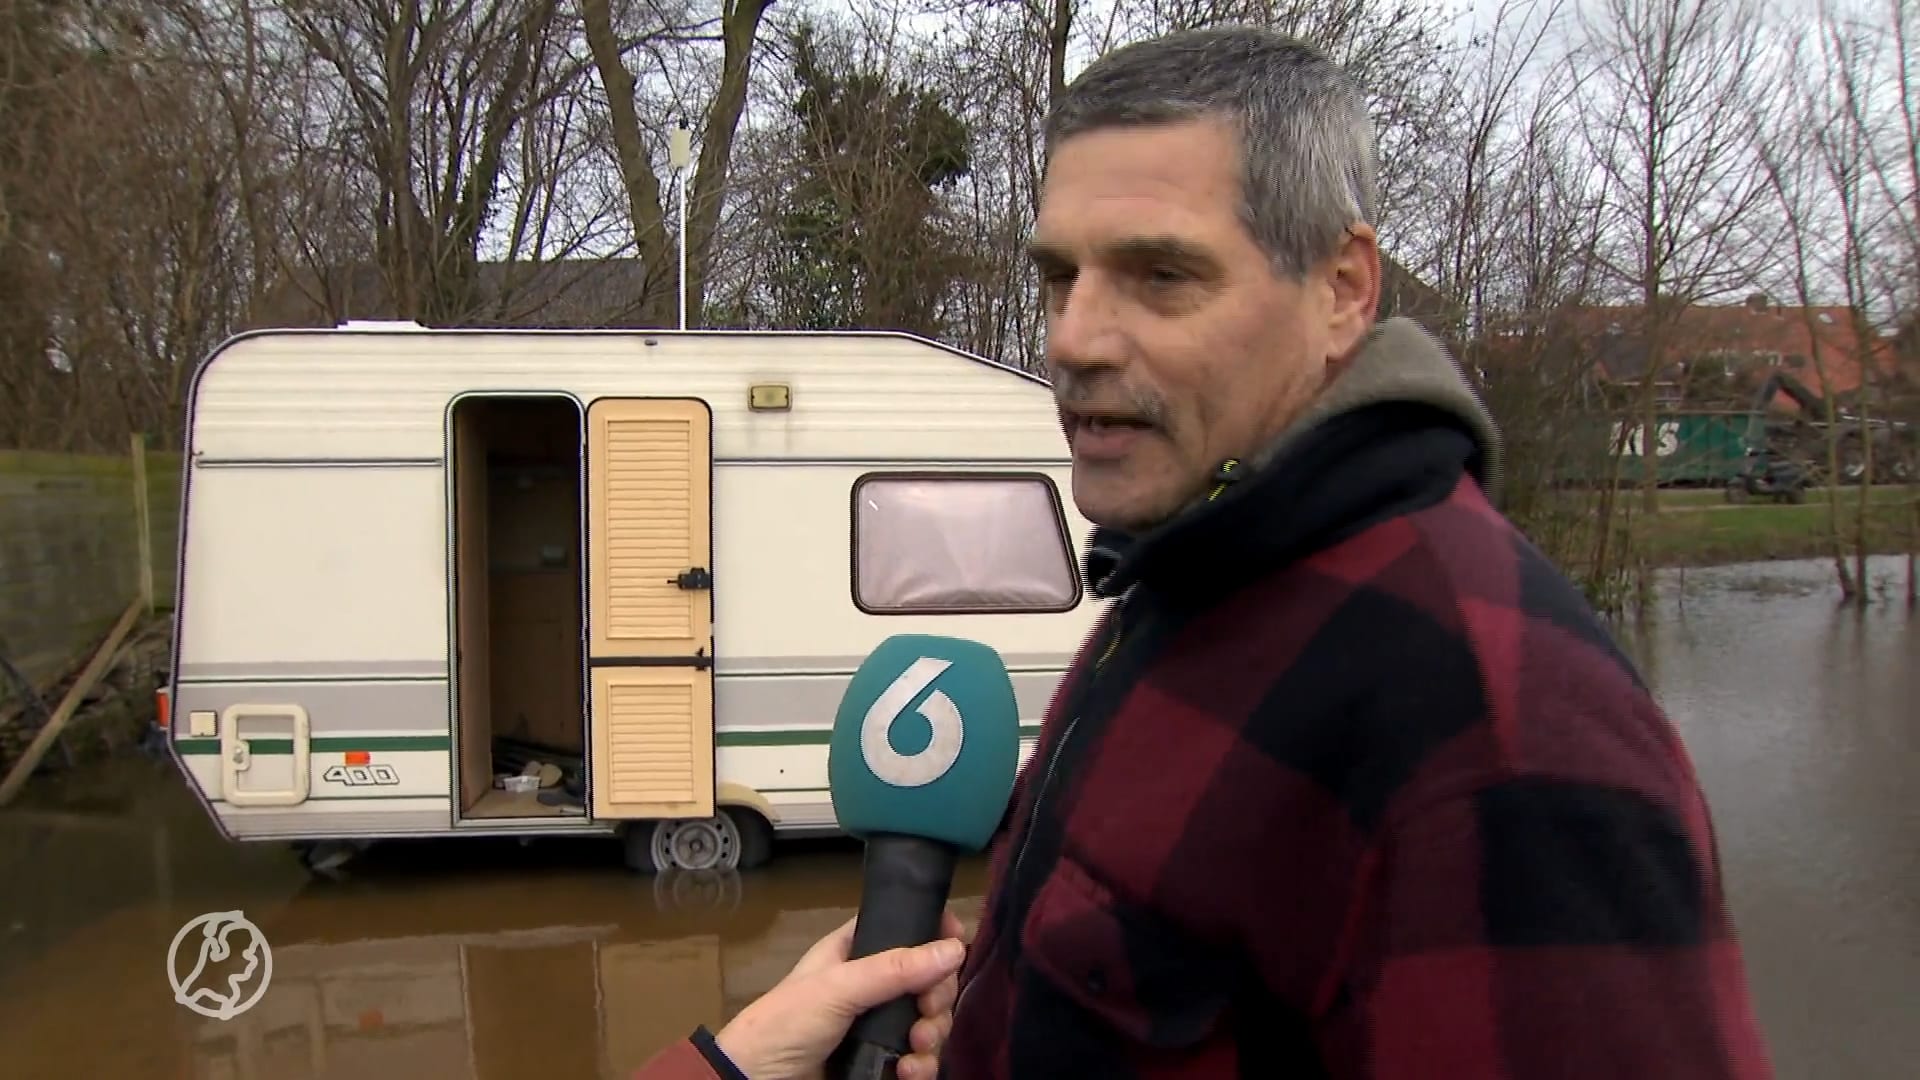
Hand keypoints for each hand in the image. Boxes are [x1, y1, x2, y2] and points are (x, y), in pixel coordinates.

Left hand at [713, 908, 967, 1079]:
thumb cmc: (787, 1022)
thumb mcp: (838, 987)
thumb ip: (895, 969)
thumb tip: (956, 948)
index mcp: (855, 952)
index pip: (906, 930)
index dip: (934, 935)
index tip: (957, 947)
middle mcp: (871, 985)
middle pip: (927, 979)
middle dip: (937, 996)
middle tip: (928, 1011)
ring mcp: (878, 1025)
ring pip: (928, 1020)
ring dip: (932, 1034)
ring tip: (915, 1049)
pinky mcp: (881, 1061)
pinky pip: (918, 1058)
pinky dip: (921, 1065)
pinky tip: (909, 1072)